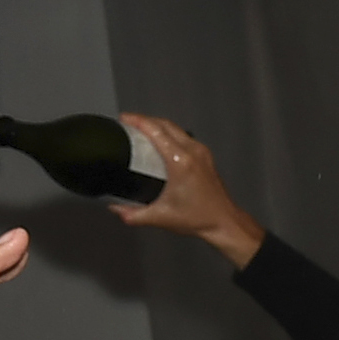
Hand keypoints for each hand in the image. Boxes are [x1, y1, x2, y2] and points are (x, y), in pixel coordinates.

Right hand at [110, 114, 265, 267]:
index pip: (156, 131)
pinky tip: (160, 142)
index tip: (124, 118)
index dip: (138, 121)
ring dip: (158, 126)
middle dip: (145, 120)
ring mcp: (201, 152)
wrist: (223, 221)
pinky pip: (184, 137)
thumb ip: (132, 214)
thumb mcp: (159, 217)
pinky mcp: (205, 156)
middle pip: (166, 124)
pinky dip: (169, 134)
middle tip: (129, 122)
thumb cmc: (198, 218)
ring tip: (141, 130)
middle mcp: (193, 152)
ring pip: (176, 129)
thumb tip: (115, 208)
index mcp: (181, 162)